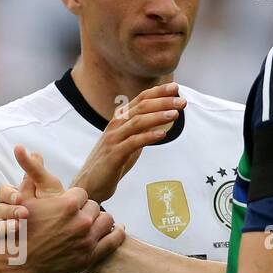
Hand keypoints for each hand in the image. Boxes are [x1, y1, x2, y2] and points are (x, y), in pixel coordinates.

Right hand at [18, 185, 119, 272]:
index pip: (82, 194)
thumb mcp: (22, 201)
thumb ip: (33, 178)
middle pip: (94, 206)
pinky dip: (117, 233)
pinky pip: (113, 241)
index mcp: (68, 204)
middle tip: (77, 217)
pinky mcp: (90, 257)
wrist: (16, 264)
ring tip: (93, 224)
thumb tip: (34, 154)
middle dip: (86, 210)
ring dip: (100, 220)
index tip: (69, 206)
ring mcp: (87, 240)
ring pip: (107, 220)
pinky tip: (117, 229)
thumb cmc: (17, 232)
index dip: (74, 199)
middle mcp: (81, 221)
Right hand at [73, 83, 183, 203]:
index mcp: (119, 120)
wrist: (90, 184)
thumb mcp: (128, 142)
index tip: (175, 87)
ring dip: (158, 116)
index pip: (140, 100)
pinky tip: (163, 134)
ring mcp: (113, 139)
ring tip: (175, 114)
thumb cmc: (110, 163)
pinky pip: (133, 142)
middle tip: (182, 101)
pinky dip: (149, 136)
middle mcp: (115, 126)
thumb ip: (141, 131)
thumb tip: (159, 122)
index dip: (158, 92)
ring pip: (137, 122)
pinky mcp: (114, 155)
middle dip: (163, 102)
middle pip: (141, 107)